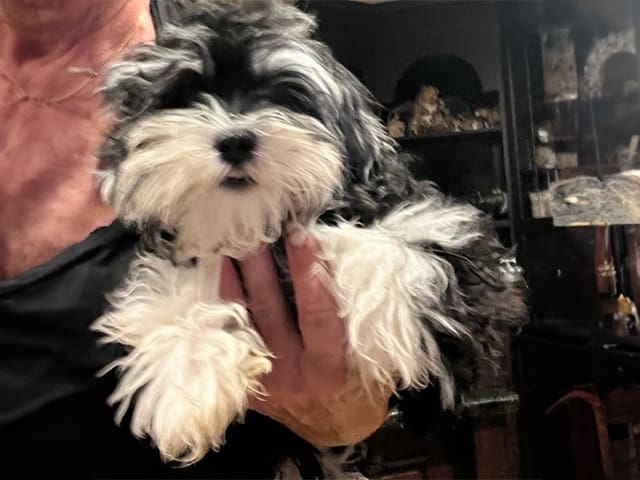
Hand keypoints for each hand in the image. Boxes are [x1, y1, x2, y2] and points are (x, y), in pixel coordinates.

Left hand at [219, 228, 391, 446]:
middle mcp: (291, 374)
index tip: (302, 236)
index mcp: (329, 368)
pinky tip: (218, 276)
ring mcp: (263, 379)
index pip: (316, 313)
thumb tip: (343, 267)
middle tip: (255, 229)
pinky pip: (230, 337)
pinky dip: (223, 305)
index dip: (309, 273)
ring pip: (244, 321)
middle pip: (270, 311)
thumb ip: (360, 322)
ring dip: (235, 280)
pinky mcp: (245, 383)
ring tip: (228, 244)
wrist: (335, 430)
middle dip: (262, 267)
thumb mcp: (375, 361)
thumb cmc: (361, 388)